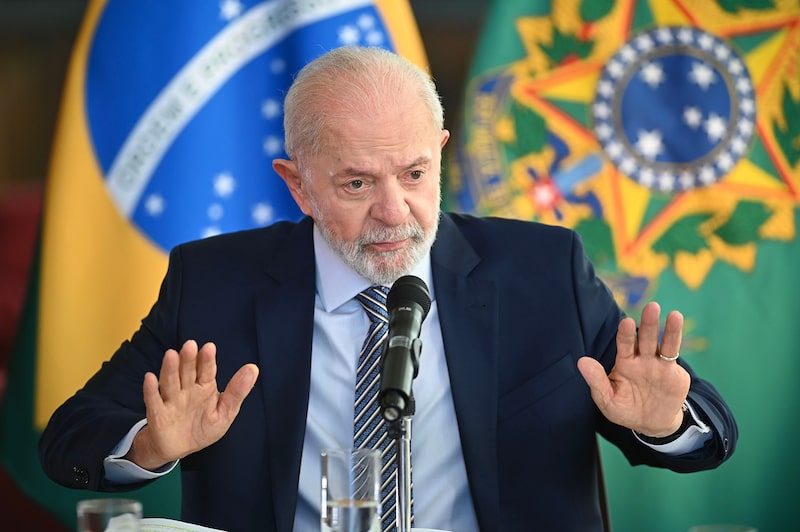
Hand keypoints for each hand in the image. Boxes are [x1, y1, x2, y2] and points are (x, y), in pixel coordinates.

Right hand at [127, 340, 258, 469]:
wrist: (180, 448)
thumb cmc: (203, 427)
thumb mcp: (225, 413)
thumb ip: (237, 392)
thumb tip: (253, 368)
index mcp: (204, 387)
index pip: (206, 371)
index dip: (207, 360)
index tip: (209, 347)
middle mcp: (186, 390)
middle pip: (187, 372)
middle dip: (188, 360)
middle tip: (190, 345)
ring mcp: (171, 401)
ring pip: (170, 383)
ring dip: (170, 370)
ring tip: (171, 355)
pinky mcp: (158, 415)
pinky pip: (153, 401)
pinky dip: (151, 390)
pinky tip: (150, 378)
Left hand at [577, 302, 689, 436]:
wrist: (652, 425)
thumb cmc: (625, 410)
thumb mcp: (608, 401)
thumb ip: (597, 382)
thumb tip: (581, 361)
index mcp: (624, 363)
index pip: (624, 345)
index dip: (625, 334)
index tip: (626, 323)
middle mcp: (641, 359)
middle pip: (645, 338)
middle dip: (648, 324)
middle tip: (651, 307)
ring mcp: (658, 364)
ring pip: (663, 342)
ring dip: (668, 328)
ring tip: (674, 315)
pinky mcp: (673, 372)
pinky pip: (674, 353)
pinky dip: (676, 337)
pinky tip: (677, 322)